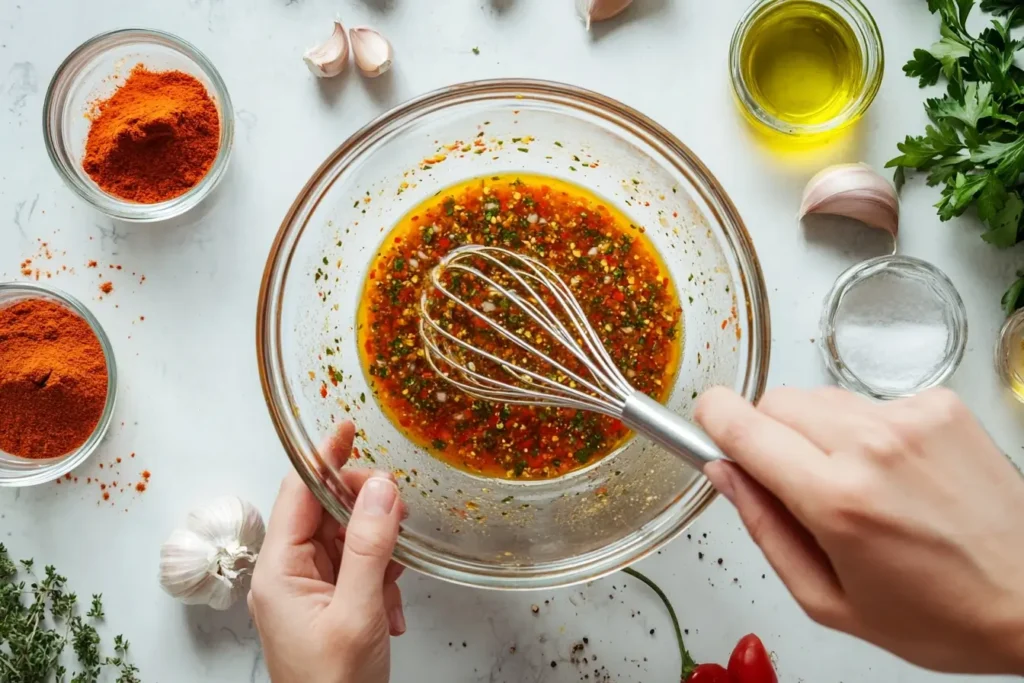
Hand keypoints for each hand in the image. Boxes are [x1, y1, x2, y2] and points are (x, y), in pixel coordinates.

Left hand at [249, 422, 405, 682]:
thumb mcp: (359, 611)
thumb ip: (369, 546)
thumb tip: (381, 488)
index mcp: (279, 572)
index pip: (298, 494)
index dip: (323, 459)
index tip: (347, 428)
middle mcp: (289, 576)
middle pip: (326, 513)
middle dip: (365, 509)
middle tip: (399, 509)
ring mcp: (311, 591)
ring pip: (348, 540)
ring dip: (380, 550)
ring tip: (399, 571)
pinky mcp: (331, 606)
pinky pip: (359, 570)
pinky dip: (383, 578)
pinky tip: (395, 605)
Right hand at [695, 386, 1023, 674]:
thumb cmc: (941, 614)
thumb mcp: (829, 601)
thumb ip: (763, 528)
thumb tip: (723, 473)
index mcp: (836, 500)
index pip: (741, 423)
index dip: (712, 420)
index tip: (709, 427)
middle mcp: (872, 445)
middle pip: (775, 400)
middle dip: (767, 434)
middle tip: (794, 481)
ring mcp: (910, 418)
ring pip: (820, 398)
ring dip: (818, 432)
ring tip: (855, 483)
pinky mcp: (940, 405)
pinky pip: (870, 401)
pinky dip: (868, 431)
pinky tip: (895, 473)